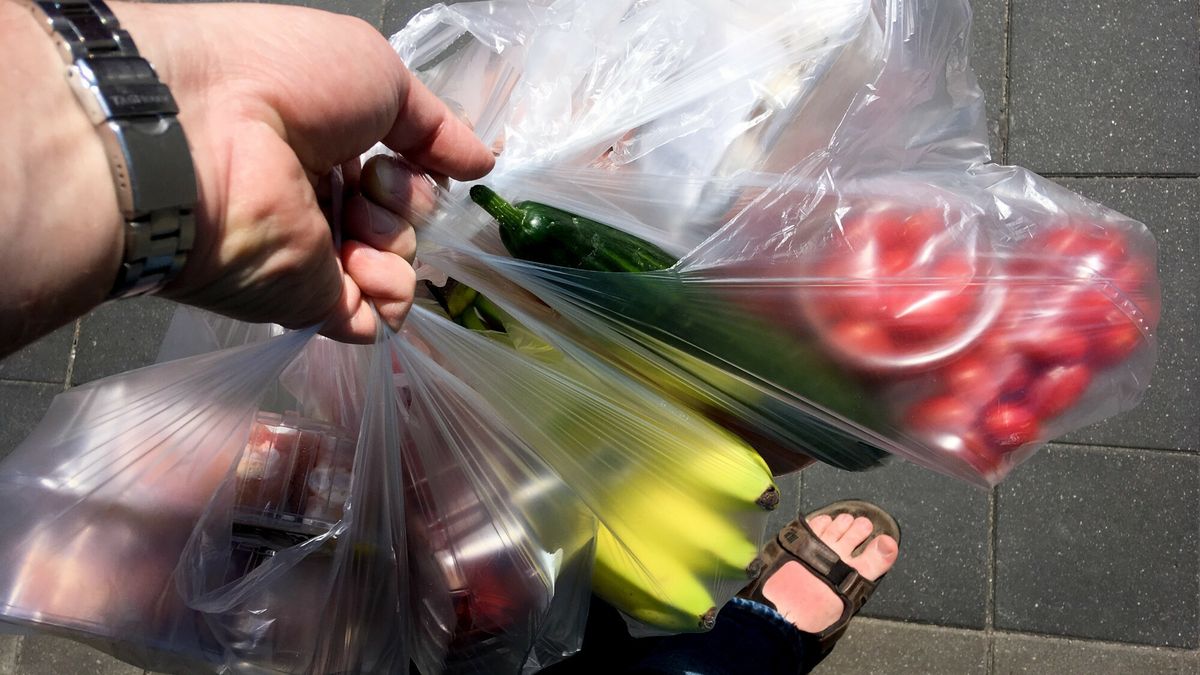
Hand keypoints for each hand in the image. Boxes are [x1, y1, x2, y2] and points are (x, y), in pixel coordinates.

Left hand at [116, 2, 492, 341]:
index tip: (411, 153)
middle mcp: (321, 200)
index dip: (422, 165)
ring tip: (358, 219)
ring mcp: (316, 256)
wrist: (200, 132)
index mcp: (330, 142)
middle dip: (408, 198)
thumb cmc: (282, 78)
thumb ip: (436, 124)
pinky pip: (378, 319)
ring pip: (401, 267)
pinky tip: (362, 266)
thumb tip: (483, 162)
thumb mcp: (378, 72)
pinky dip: (388, 296)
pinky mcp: (307, 304)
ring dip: (397, 241)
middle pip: (408, 219)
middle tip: (372, 180)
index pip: (403, 171)